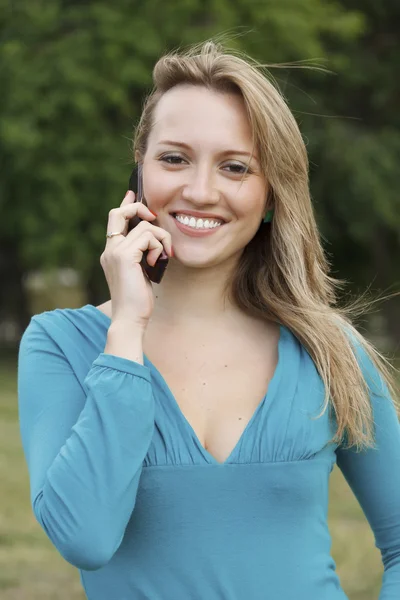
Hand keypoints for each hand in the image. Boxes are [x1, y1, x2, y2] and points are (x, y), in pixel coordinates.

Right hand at [100, 191, 172, 329]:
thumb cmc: (137, 300)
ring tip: (161, 257)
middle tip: (153, 218)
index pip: (114, 219)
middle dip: (139, 209)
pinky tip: (157, 263)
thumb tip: (154, 239)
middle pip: (120, 212)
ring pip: (143, 226)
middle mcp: (109, 249)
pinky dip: (159, 247)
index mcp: (111, 252)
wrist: (130, 318)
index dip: (125, 204)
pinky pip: (148, 236)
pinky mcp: (125, 256)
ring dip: (160, 239)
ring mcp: (115, 251)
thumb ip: (141, 254)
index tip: (133, 194)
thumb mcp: (140, 272)